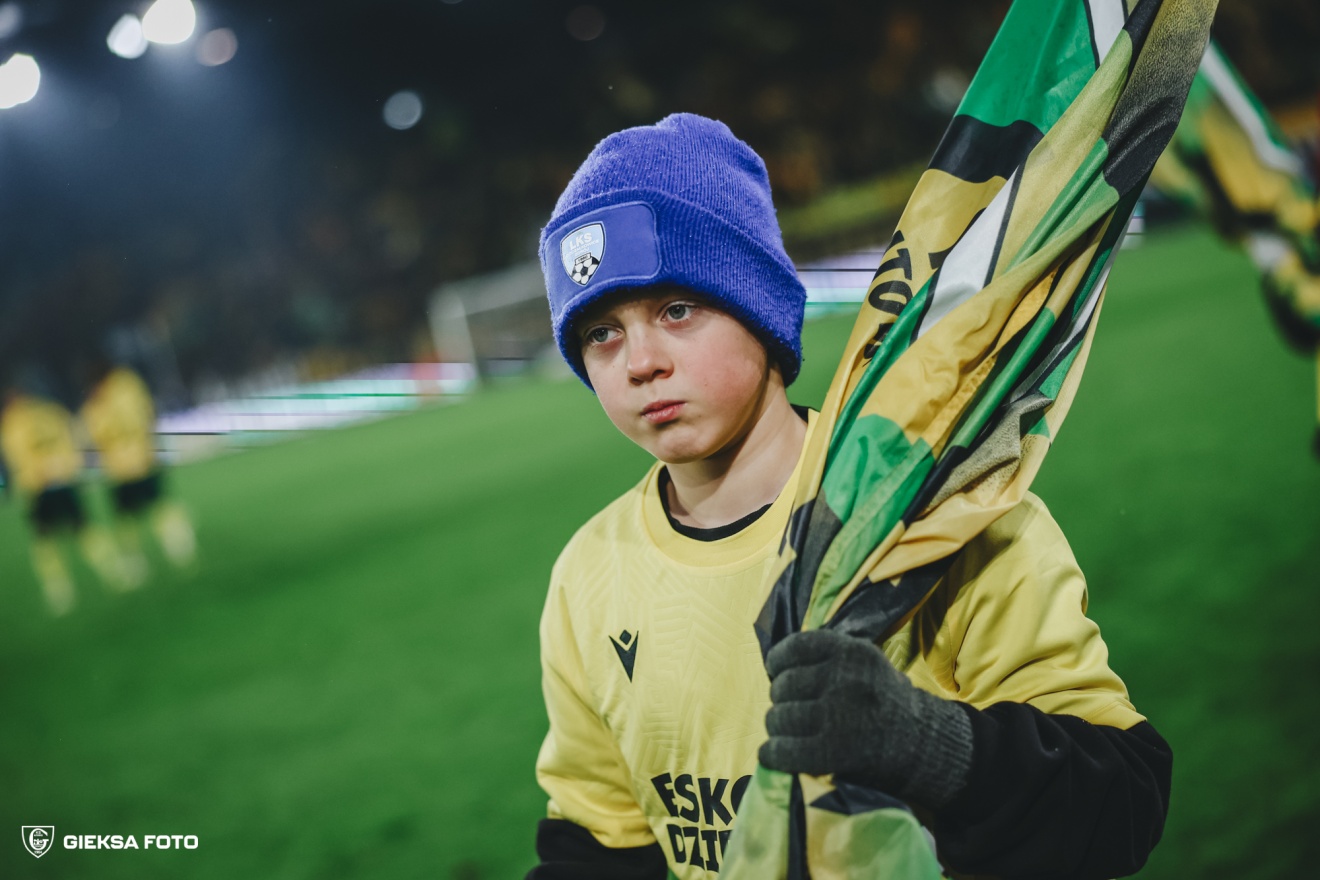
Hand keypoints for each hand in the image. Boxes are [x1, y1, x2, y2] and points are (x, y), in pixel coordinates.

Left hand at [758, 628, 972, 809]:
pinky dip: (772, 754)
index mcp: (853, 652)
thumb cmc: (886, 702)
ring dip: (776, 728)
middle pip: (784, 685)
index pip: (796, 646)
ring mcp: (838, 716)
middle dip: (781, 699)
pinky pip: (784, 751)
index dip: (779, 660)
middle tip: (789, 709)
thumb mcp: (867, 664)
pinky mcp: (833, 753)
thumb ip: (830, 657)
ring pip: (779, 718)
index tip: (777, 671)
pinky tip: (773, 754)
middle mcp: (844, 680)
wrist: (924, 745)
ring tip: (786, 732)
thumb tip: (779, 664)